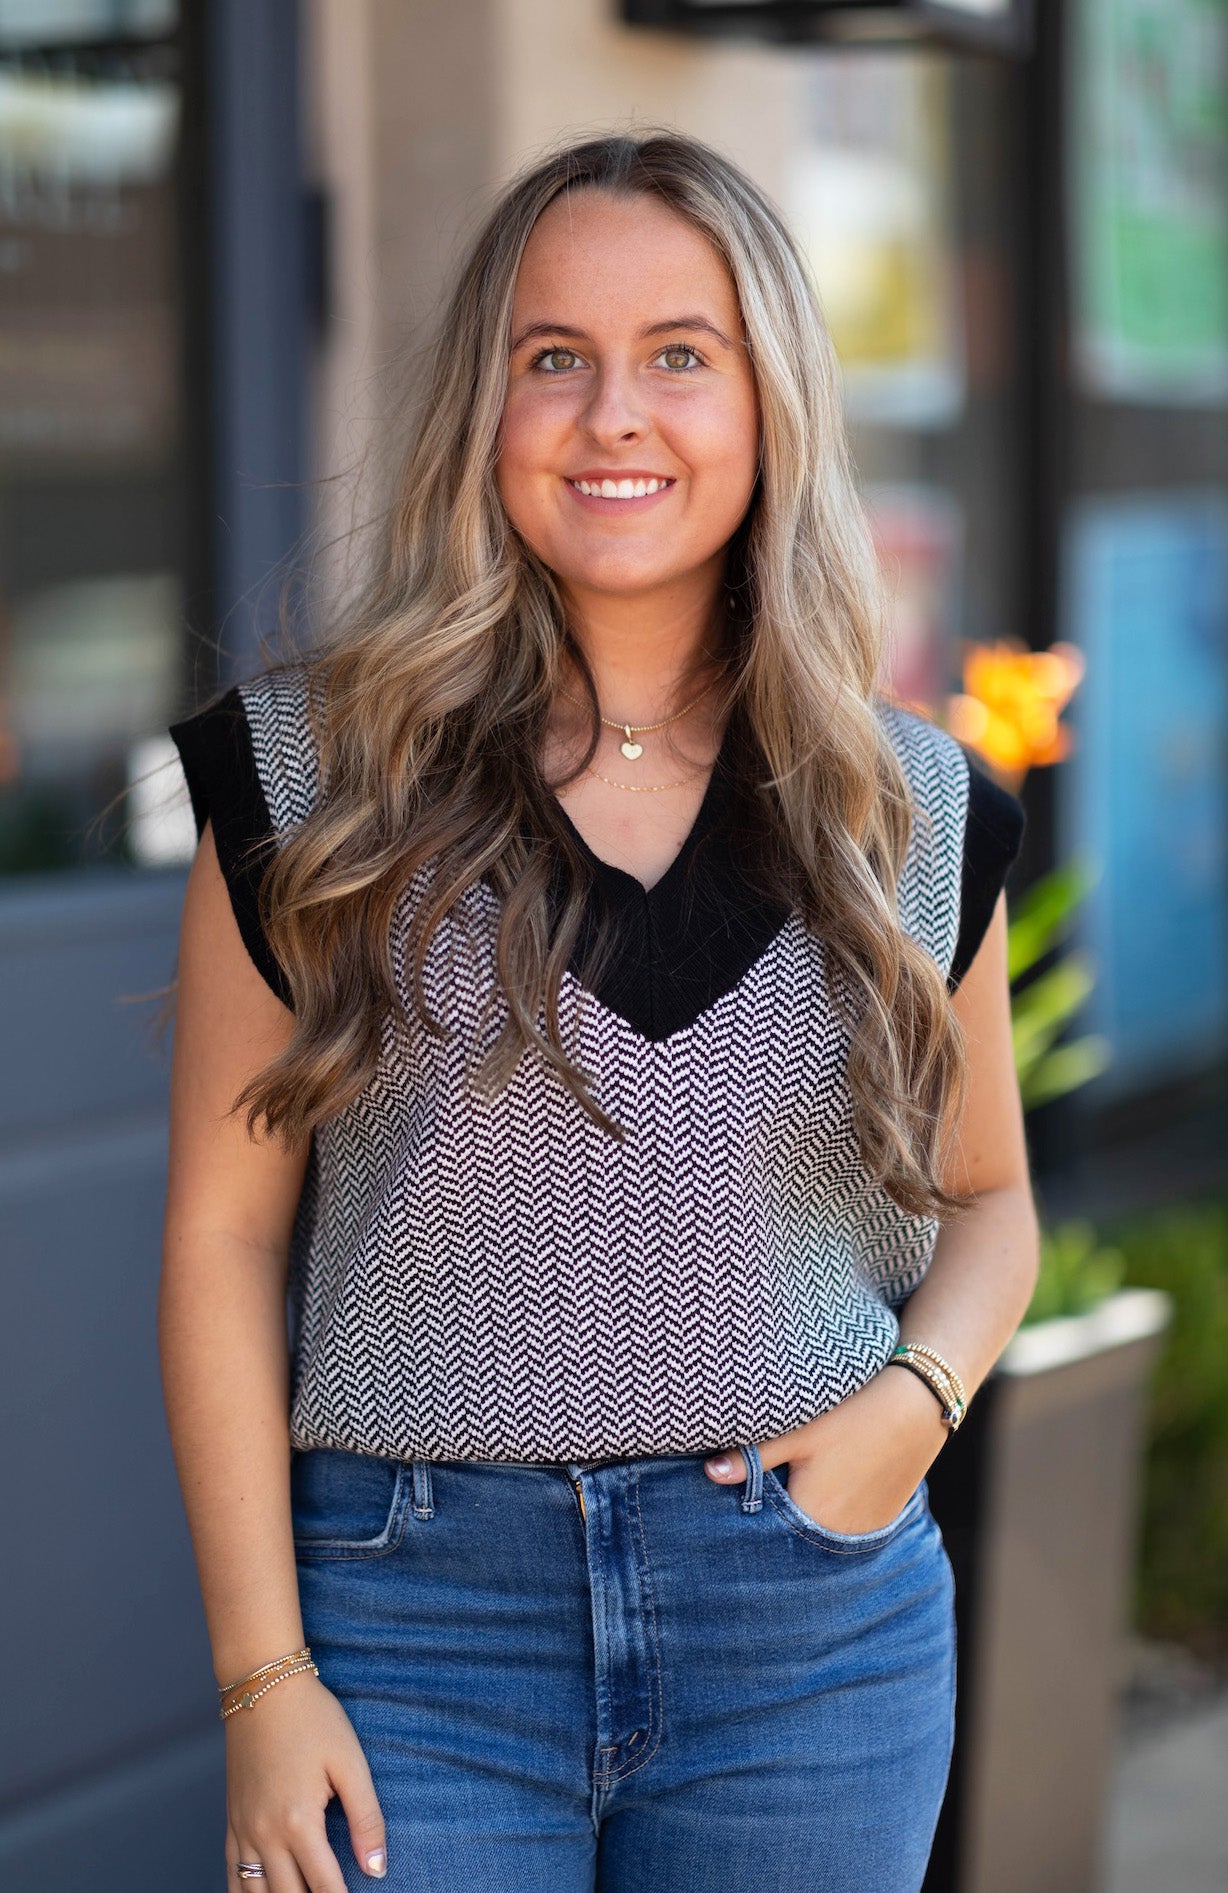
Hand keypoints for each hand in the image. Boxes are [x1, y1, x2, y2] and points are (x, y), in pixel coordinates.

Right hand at [224, 1673, 387, 1886]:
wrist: (263, 1686)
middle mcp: (265, 1834)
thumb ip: (366, 1818)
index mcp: (298, 1822)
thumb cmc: (313, 1719)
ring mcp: (243, 1830)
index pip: (326, 1887)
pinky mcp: (232, 1821)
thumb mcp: (350, 1762)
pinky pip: (232, 1876)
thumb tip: (377, 1869)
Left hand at [704, 1365, 947, 1535]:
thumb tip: (709, 1473)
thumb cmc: (853, 1414)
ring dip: (806, 1515)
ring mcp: (863, 1531)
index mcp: (811, 1515)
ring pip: (819, 1530)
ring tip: (803, 1483)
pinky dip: (832, 1512)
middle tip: (771, 1486)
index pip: (766, 1527)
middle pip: (793, 1532)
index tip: (739, 1500)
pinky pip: (845, 1526)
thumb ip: (753, 1458)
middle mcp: (839, 1534)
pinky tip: (830, 1486)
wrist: (918, 1404)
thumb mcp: (798, 1432)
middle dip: (777, 1516)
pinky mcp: (881, 1520)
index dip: (750, 1512)